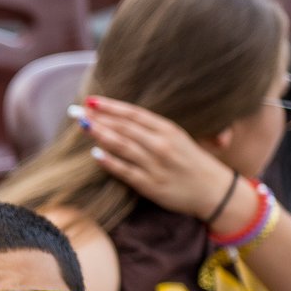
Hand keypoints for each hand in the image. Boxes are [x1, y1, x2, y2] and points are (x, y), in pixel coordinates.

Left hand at [74, 96, 239, 221]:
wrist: (215, 191)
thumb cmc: (192, 163)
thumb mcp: (177, 139)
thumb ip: (152, 130)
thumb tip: (121, 121)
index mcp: (168, 130)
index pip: (134, 114)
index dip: (111, 106)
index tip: (91, 100)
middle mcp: (161, 144)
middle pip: (124, 127)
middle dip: (98, 118)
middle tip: (75, 111)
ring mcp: (155, 164)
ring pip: (123, 146)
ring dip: (100, 134)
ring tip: (81, 126)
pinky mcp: (150, 184)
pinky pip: (126, 171)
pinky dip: (110, 162)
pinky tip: (95, 154)